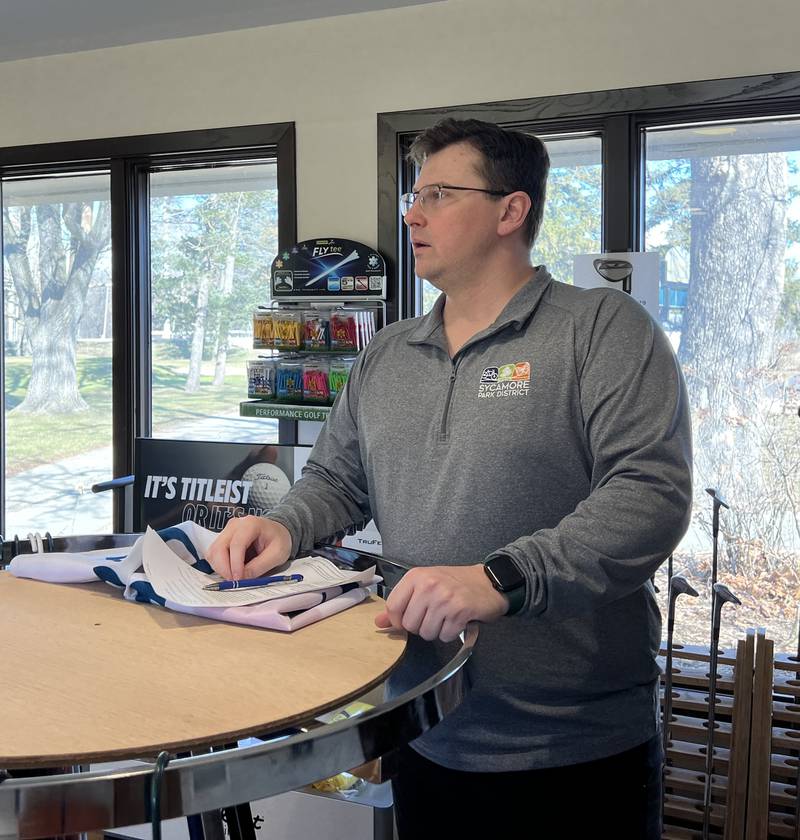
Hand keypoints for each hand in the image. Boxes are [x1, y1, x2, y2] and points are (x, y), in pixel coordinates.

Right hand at [206, 516, 291, 579]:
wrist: (277, 532)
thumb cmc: (279, 540)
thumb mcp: (277, 554)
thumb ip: (260, 566)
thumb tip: (242, 578)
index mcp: (251, 524)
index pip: (236, 544)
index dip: (235, 564)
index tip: (238, 579)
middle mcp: (235, 525)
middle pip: (219, 548)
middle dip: (224, 568)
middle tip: (234, 582)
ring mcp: (226, 531)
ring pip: (213, 552)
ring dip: (220, 568)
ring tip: (235, 577)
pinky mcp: (222, 539)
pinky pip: (213, 554)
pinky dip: (219, 566)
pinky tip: (231, 571)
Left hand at [374, 564, 508, 642]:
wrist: (488, 581)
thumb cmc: (454, 583)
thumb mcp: (424, 586)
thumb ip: (401, 603)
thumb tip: (379, 622)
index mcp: (415, 577)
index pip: (392, 607)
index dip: (399, 620)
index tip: (411, 618)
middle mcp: (428, 585)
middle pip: (409, 624)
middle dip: (421, 626)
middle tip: (434, 615)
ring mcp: (444, 598)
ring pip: (426, 633)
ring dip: (437, 631)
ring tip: (446, 617)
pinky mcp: (460, 611)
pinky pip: (445, 636)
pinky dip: (451, 633)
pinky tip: (457, 620)